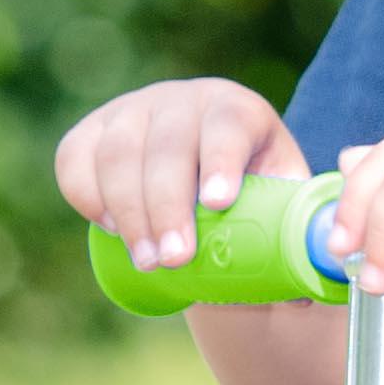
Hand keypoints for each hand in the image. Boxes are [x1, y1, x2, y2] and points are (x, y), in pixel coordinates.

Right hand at [55, 76, 300, 272]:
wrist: (202, 180)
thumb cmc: (250, 198)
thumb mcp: (282, 204)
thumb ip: (299, 236)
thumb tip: (309, 284)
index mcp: (238, 110)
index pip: (228, 124)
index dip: (222, 161)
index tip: (218, 204)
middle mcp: (183, 100)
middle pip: (167, 146)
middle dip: (169, 206)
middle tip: (176, 259)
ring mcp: (132, 110)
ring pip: (118, 153)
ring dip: (129, 211)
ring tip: (148, 261)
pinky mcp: (92, 130)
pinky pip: (74, 156)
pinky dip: (85, 194)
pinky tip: (111, 228)